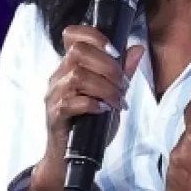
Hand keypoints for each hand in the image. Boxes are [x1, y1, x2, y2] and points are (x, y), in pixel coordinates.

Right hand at [26, 26, 142, 190]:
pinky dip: (92, 104)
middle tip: (122, 83)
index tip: (116, 49)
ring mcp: (54, 95)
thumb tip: (137, 48)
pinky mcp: (54, 115)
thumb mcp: (112, 92)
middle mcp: (59, 76)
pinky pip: (70, 102)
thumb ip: (123, 70)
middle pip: (78, 52)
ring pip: (77, 76)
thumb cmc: (91, 121)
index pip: (72, 35)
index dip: (94, 35)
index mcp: (71, 66)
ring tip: (117, 100)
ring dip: (105, 87)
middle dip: (108, 65)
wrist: (71, 155)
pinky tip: (104, 110)